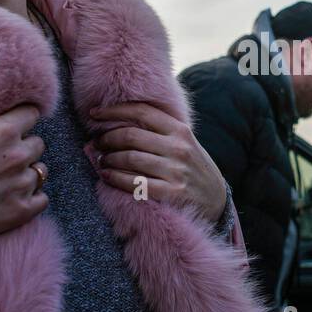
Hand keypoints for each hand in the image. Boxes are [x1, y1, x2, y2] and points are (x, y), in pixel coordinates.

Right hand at [0, 105, 48, 257]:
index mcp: (1, 131)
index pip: (31, 114)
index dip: (21, 120)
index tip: (14, 127)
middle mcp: (17, 155)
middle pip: (38, 144)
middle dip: (23, 148)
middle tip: (2, 159)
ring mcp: (21, 185)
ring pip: (40, 171)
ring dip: (26, 173)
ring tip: (4, 181)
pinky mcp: (20, 211)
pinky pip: (42, 199)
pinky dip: (32, 198)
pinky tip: (13, 197)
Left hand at [89, 101, 226, 222]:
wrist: (217, 200)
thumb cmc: (193, 168)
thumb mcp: (186, 143)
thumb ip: (161, 130)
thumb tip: (120, 121)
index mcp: (180, 130)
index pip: (141, 112)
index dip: (113, 111)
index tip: (94, 113)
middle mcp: (178, 148)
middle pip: (130, 136)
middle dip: (107, 138)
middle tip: (96, 143)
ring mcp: (175, 171)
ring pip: (129, 159)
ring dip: (108, 159)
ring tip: (101, 160)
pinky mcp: (170, 193)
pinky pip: (134, 183)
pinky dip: (114, 178)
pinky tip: (106, 176)